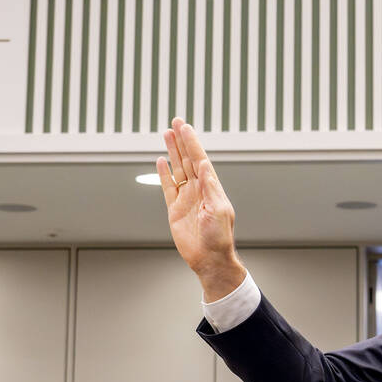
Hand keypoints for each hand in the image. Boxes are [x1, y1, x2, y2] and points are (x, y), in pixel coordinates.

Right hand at [158, 117, 245, 300]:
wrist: (209, 259)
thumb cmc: (219, 237)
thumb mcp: (219, 210)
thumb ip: (210, 188)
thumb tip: (203, 166)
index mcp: (211, 188)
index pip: (200, 160)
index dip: (192, 143)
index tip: (185, 127)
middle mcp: (199, 190)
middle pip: (187, 159)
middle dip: (182, 140)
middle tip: (176, 122)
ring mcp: (186, 198)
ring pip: (177, 169)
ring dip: (173, 151)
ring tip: (167, 134)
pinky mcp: (174, 209)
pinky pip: (168, 187)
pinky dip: (164, 173)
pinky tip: (161, 160)